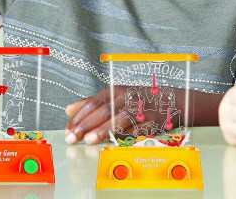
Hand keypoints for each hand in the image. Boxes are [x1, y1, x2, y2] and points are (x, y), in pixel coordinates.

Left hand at [65, 85, 189, 145]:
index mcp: (115, 91)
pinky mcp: (152, 121)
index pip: (94, 102)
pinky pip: (137, 130)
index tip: (68, 130)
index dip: (80, 116)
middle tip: (73, 137)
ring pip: (120, 118)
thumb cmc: (136, 99)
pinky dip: (125, 136)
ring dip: (104, 129)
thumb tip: (69, 110)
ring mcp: (140, 109)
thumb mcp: (114, 96)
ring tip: (90, 140)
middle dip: (87, 124)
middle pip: (105, 110)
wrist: (168, 100)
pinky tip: (114, 143)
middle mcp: (127, 98)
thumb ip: (91, 103)